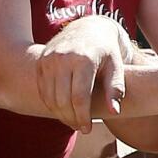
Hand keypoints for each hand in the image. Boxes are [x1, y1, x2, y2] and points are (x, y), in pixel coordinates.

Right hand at [37, 16, 130, 132]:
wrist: (88, 29)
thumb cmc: (106, 52)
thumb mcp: (116, 67)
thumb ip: (116, 89)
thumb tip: (114, 112)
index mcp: (83, 59)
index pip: (79, 97)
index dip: (83, 117)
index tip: (87, 129)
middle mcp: (63, 58)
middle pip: (62, 100)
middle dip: (71, 118)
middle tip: (80, 127)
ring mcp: (49, 59)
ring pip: (50, 97)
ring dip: (60, 114)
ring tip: (72, 120)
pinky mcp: (41, 62)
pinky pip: (42, 90)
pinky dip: (50, 104)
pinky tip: (62, 110)